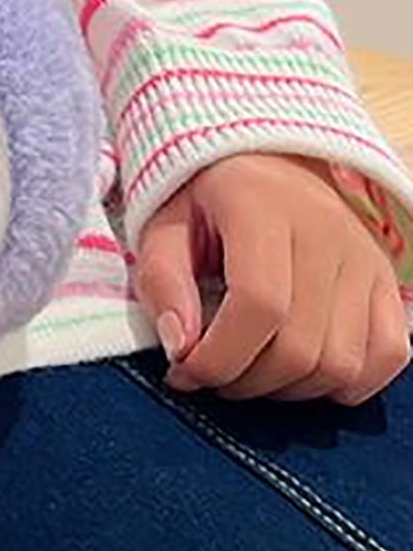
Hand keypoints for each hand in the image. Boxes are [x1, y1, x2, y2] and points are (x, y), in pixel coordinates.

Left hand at [135, 153, 408, 404]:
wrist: (261, 161)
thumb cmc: (203, 198)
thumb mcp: (160, 224)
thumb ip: (163, 281)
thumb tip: (180, 348)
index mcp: (261, 206)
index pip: (258, 305)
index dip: (219, 357)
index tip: (183, 372)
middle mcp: (326, 230)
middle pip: (301, 347)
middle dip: (245, 381)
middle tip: (208, 374)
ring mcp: (365, 256)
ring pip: (343, 363)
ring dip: (288, 389)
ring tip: (247, 370)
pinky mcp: (387, 279)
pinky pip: (390, 355)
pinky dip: (347, 383)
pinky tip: (301, 373)